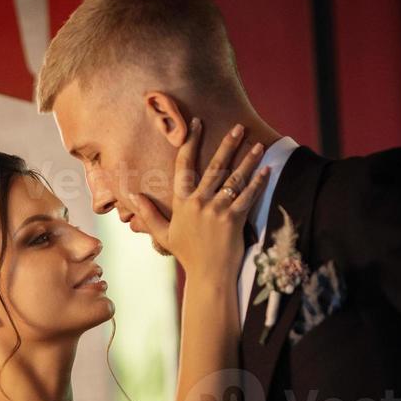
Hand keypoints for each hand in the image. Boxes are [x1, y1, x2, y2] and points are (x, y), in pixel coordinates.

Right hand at [130, 119, 269, 280]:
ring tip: (258, 145)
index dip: (191, 142)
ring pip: (234, 179)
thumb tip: (132, 196)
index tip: (198, 124)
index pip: (184, 166)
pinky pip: (248, 196)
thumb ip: (148, 214)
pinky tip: (267, 170)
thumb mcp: (164, 234)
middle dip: (228, 144)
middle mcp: (198, 203)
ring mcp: (216, 211)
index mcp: (181, 203)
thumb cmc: (188, 255)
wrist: (208, 276)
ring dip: (248, 160)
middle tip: (238, 127)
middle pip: (214, 166)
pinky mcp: (233, 220)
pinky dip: (258, 182)